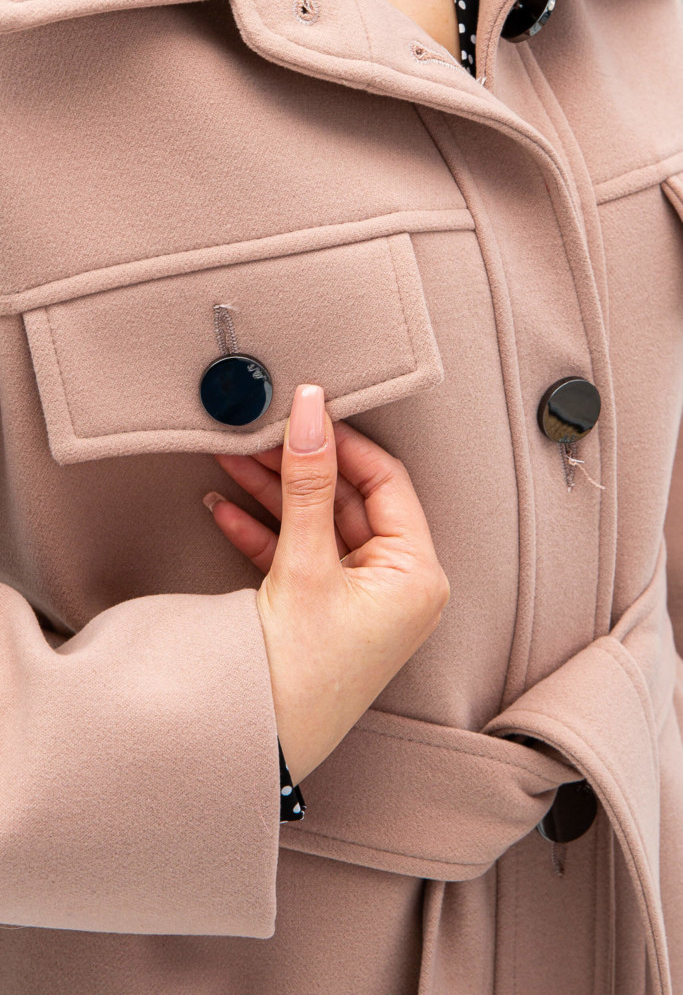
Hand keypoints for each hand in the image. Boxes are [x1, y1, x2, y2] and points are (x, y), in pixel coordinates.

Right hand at [204, 384, 449, 786]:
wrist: (264, 748)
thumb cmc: (302, 672)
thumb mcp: (305, 566)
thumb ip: (307, 484)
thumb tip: (312, 411)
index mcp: (416, 573)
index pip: (387, 482)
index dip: (344, 443)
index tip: (306, 412)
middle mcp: (398, 584)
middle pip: (347, 501)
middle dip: (297, 468)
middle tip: (257, 434)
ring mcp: (362, 599)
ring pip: (318, 526)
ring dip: (273, 495)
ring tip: (229, 460)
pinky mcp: (328, 611)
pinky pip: (300, 557)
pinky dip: (264, 534)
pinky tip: (224, 509)